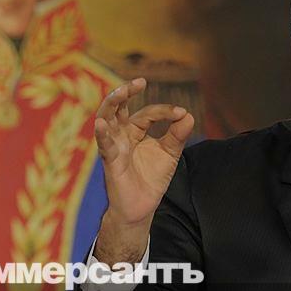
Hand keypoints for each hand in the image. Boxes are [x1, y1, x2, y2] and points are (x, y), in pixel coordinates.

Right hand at [92, 78, 194, 264]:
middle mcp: (121, 134)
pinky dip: (102, 134)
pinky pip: (104, 145)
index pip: (148, 113)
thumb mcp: (169, 154)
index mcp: (135, 130)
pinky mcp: (111, 161)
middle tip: (139, 82)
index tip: (181, 113)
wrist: (142, 208)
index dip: (164, 111)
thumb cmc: (151, 179)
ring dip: (112, 104)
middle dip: (125, 92)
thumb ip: (177, 135)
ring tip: (121, 92)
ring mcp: (114, 146)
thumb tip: (189, 114)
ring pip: (106, 119)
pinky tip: (101, 124)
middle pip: (118, 107)